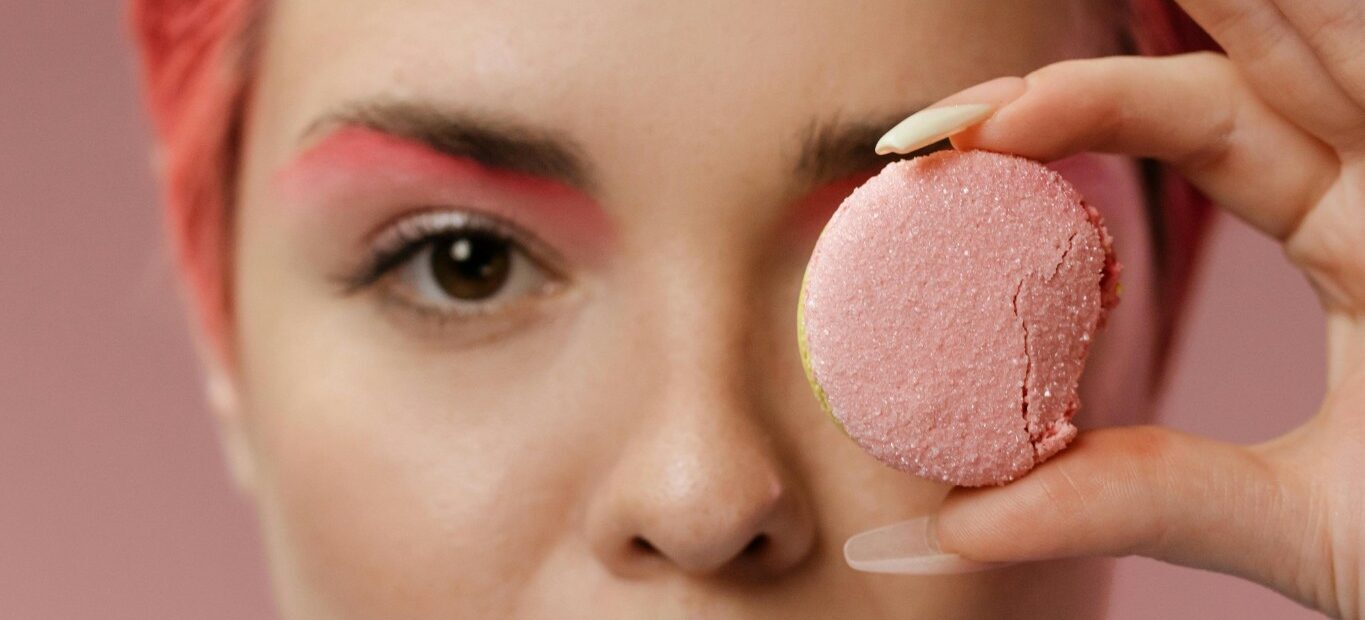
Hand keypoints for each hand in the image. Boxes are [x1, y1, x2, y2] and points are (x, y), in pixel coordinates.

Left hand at [847, 1, 1364, 615]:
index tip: (938, 136)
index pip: (1192, 126)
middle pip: (1256, 52)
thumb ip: (1141, 501)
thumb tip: (959, 523)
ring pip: (1332, 32)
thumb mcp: (1298, 525)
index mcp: (1354, 239)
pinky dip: (1322, 23)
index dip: (1066, 107)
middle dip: (1154, 15)